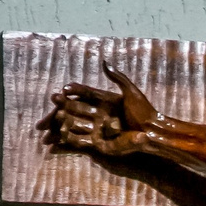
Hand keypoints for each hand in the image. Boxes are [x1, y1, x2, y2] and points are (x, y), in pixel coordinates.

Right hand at [39, 66, 175, 156]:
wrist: (152, 132)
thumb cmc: (145, 112)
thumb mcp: (131, 92)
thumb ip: (117, 78)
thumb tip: (104, 62)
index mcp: (105, 101)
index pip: (85, 94)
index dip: (75, 91)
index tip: (64, 89)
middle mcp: (99, 115)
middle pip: (76, 109)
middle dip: (62, 106)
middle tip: (52, 100)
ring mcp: (98, 129)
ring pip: (75, 125)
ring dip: (62, 122)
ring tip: (53, 118)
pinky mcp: (99, 144)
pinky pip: (81, 142)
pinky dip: (70, 139)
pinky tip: (60, 135)